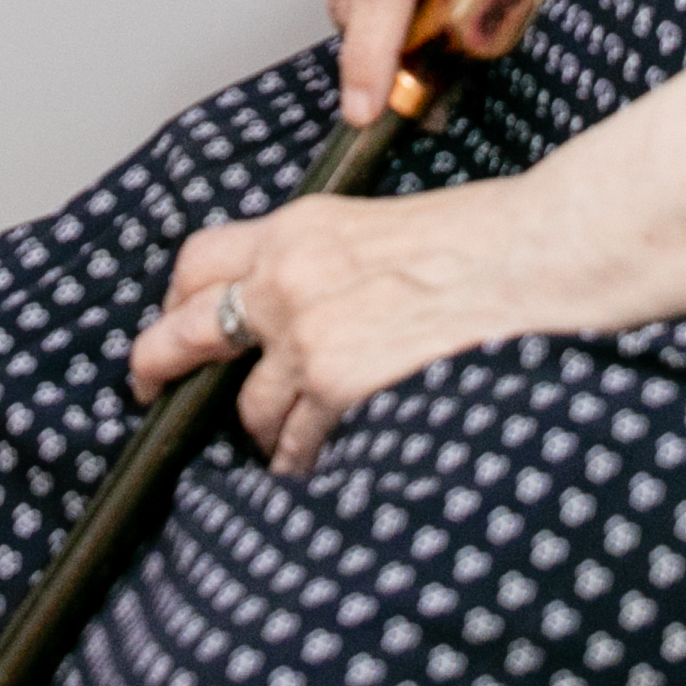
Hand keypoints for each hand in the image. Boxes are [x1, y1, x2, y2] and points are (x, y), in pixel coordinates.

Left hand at [125, 53, 685, 475]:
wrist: (535, 254)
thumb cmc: (483, 238)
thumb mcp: (382, 226)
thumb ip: (325, 261)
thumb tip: (296, 310)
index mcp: (299, 228)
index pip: (198, 260)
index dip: (173, 302)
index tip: (168, 326)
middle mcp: (287, 277)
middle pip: (182, 331)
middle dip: (156, 369)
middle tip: (150, 395)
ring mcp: (306, 334)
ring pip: (246, 407)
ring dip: (263, 429)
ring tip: (290, 439)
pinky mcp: (336, 383)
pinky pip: (296, 443)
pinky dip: (305, 457)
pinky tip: (324, 459)